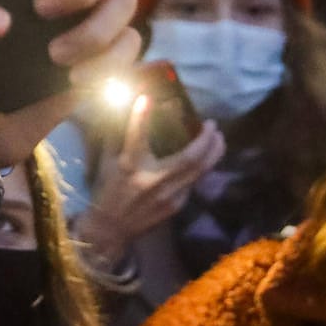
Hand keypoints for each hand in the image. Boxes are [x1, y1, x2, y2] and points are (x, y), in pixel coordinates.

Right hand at [77, 98, 224, 265]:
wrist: (111, 227)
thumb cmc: (106, 190)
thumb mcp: (106, 162)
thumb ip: (117, 138)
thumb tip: (125, 112)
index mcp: (129, 166)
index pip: (136, 137)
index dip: (140, 116)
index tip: (146, 97)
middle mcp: (152, 180)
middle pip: (191, 157)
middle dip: (207, 139)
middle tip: (212, 125)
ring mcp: (168, 194)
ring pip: (200, 171)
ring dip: (214, 152)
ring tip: (219, 138)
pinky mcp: (177, 205)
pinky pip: (193, 182)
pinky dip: (201, 168)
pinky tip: (205, 159)